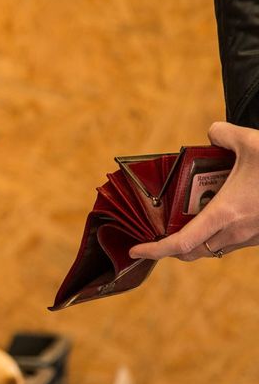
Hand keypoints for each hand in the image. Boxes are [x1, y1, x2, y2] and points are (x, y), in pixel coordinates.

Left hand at [130, 121, 258, 260]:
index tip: (136, 249)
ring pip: (213, 248)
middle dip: (170, 247)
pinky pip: (232, 241)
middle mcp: (236, 231)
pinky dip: (215, 234)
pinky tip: (212, 213)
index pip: (180, 244)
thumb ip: (223, 133)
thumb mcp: (250, 141)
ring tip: (178, 222)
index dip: (155, 250)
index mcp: (225, 214)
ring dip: (193, 240)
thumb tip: (211, 132)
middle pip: (193, 251)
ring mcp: (252, 237)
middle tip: (153, 234)